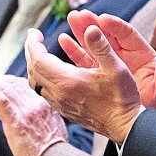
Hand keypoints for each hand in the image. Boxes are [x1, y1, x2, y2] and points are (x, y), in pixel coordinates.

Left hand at [0, 70, 67, 155]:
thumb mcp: (54, 131)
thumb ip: (43, 120)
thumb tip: (34, 119)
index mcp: (47, 105)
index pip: (26, 85)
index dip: (10, 81)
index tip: (1, 81)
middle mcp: (38, 103)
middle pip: (14, 83)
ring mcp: (27, 110)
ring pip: (4, 87)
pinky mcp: (16, 120)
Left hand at [25, 19, 142, 142]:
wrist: (125, 126)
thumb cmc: (122, 98)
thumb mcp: (116, 68)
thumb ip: (101, 46)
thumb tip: (91, 28)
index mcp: (68, 82)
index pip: (39, 59)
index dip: (33, 43)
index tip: (34, 32)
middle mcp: (59, 94)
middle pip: (33, 70)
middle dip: (31, 51)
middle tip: (34, 38)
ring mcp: (60, 104)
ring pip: (36, 83)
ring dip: (35, 65)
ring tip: (40, 52)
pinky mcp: (65, 110)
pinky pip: (44, 91)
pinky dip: (42, 77)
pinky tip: (52, 71)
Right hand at [60, 11, 155, 111]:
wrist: (142, 128)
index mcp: (142, 56)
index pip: (128, 36)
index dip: (115, 26)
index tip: (103, 18)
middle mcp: (126, 58)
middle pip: (108, 36)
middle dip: (94, 24)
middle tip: (81, 14)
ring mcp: (111, 66)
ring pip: (96, 45)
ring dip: (83, 32)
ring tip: (72, 19)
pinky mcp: (100, 76)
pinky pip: (86, 61)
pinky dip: (76, 51)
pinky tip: (65, 40)